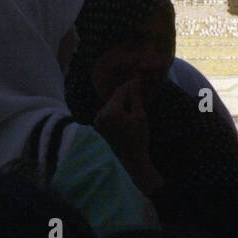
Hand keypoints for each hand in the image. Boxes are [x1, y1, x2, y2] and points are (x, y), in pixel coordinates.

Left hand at [94, 79, 162, 194]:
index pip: (119, 92)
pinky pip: (107, 113)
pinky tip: (127, 111)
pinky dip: (116, 110)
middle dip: (125, 94)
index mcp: (110, 112)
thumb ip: (135, 98)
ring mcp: (97, 121)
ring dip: (121, 102)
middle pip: (114, 98)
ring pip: (110, 105)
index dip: (129, 85)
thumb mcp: (140, 116)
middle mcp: (100, 114)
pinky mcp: (98, 126)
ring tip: (134, 101)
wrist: (132, 158)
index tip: (138, 80)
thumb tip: (134, 82)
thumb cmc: (139, 137)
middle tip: (138, 89)